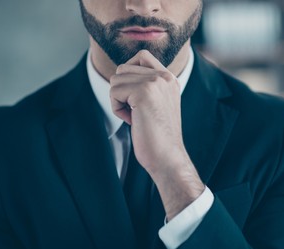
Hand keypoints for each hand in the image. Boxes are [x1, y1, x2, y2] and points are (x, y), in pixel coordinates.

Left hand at [110, 50, 204, 219]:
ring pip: (116, 79)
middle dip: (121, 91)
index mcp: (169, 79)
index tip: (133, 98)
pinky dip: (116, 108)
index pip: (141, 56)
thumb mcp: (156, 105)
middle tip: (134, 111)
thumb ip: (146, 87)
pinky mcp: (144, 92)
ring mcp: (155, 82)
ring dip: (118, 100)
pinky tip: (132, 120)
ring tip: (134, 116)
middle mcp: (164, 76)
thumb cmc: (157, 137)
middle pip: (123, 68)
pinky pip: (114, 91)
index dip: (128, 74)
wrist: (167, 157)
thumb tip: (120, 75)